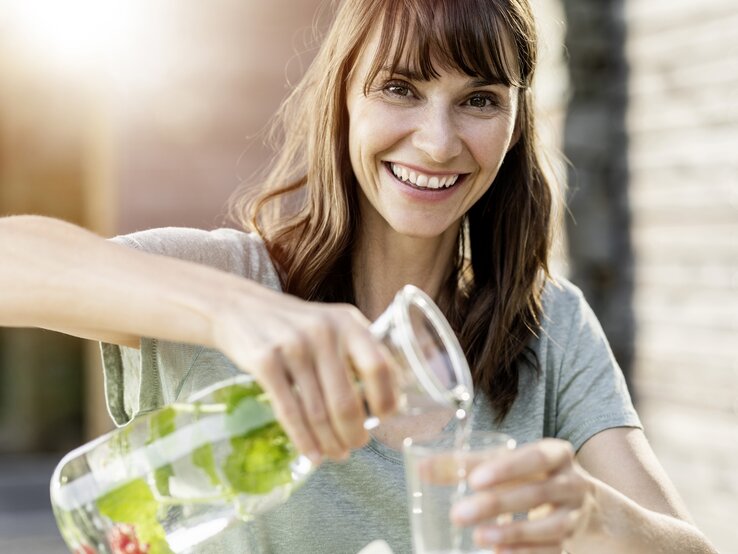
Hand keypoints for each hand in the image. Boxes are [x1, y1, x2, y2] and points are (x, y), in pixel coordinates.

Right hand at [211, 286, 397, 463]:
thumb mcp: (333, 323)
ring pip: (317, 411)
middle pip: (346, 400)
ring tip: (336, 453)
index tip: (385, 419)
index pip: (379, 368)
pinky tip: (312, 453)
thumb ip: (361, 349)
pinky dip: (303, 439)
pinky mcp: (265, 361)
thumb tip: (395, 391)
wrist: (239, 307)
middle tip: (356, 445)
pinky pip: (289, 411)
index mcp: (348, 323)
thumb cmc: (296, 324)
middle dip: (354, 432)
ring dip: (329, 441)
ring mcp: (292, 347)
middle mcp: (323, 332)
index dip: (386, 399)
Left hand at [451, 438, 593, 553]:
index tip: (473, 480)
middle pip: (536, 493)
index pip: (535, 457)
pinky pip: (552, 550)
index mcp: (557, 454)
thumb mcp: (504, 463)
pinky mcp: (572, 543)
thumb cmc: (530, 475)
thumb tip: (421, 469)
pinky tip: (499, 553)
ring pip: (549, 526)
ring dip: (511, 533)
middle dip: (496, 505)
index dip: (506, 468)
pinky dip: (525, 552)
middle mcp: (571, 484)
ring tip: (478, 537)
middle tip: (458, 514)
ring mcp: (575, 516)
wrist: (580, 502)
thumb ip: (465, 464)